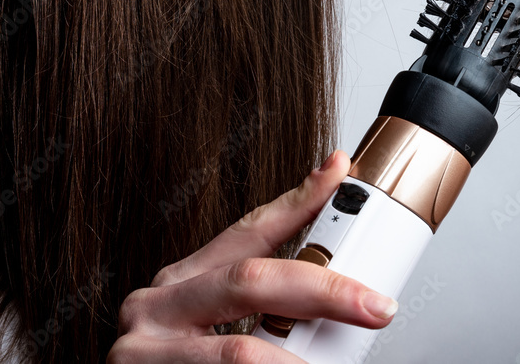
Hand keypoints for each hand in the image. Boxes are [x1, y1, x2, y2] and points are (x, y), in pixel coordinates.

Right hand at [108, 149, 398, 362]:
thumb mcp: (208, 332)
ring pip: (240, 351)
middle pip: (251, 280)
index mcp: (179, 284)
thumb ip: (256, 314)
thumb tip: (336, 296)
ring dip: (299, 363)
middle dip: (324, 290)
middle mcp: (156, 308)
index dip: (298, 201)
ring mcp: (142, 350)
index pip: (246, 231)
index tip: (339, 174)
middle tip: (376, 306)